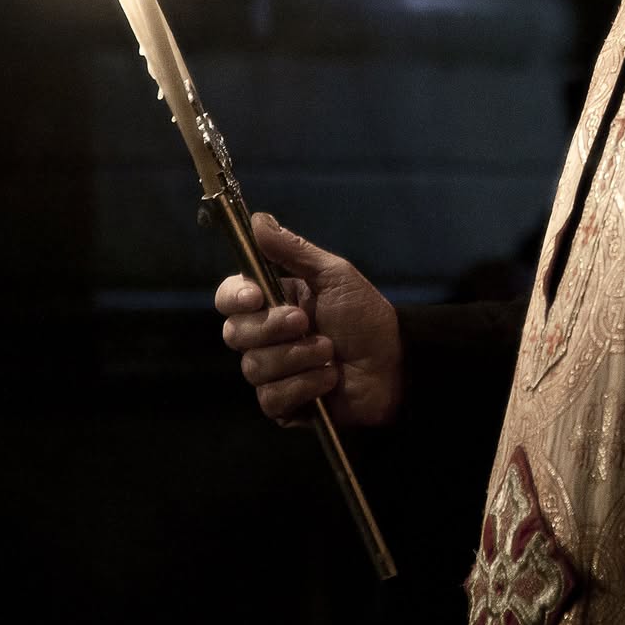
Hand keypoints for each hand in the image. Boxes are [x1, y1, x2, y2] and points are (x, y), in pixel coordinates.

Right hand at [215, 213, 401, 428]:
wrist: (396, 363)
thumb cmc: (366, 317)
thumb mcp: (335, 276)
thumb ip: (294, 251)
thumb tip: (257, 219)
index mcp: (272, 302)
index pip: (229, 298)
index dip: (234, 298)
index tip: (256, 297)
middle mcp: (265, 337)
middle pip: (235, 333)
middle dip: (272, 329)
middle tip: (305, 322)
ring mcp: (273, 372)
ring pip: (254, 368)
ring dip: (298, 358)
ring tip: (330, 353)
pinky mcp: (284, 405)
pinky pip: (272, 399)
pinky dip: (304, 386)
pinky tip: (329, 380)